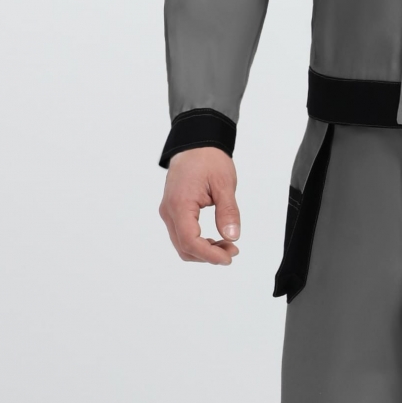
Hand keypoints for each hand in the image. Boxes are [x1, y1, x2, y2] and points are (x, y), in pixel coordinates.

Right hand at [159, 147, 240, 263]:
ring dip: (203, 251)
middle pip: (184, 248)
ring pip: (182, 244)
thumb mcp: (224, 184)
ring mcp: (168, 212)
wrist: (195, 144)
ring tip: (227, 245)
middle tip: (233, 250)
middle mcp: (169, 211)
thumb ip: (228, 212)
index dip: (209, 255)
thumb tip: (232, 237)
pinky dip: (198, 243)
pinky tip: (215, 239)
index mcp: (180, 204)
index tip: (228, 258)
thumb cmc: (209, 159)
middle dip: (208, 255)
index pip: (190, 241)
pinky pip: (182, 235)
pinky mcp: (172, 211)